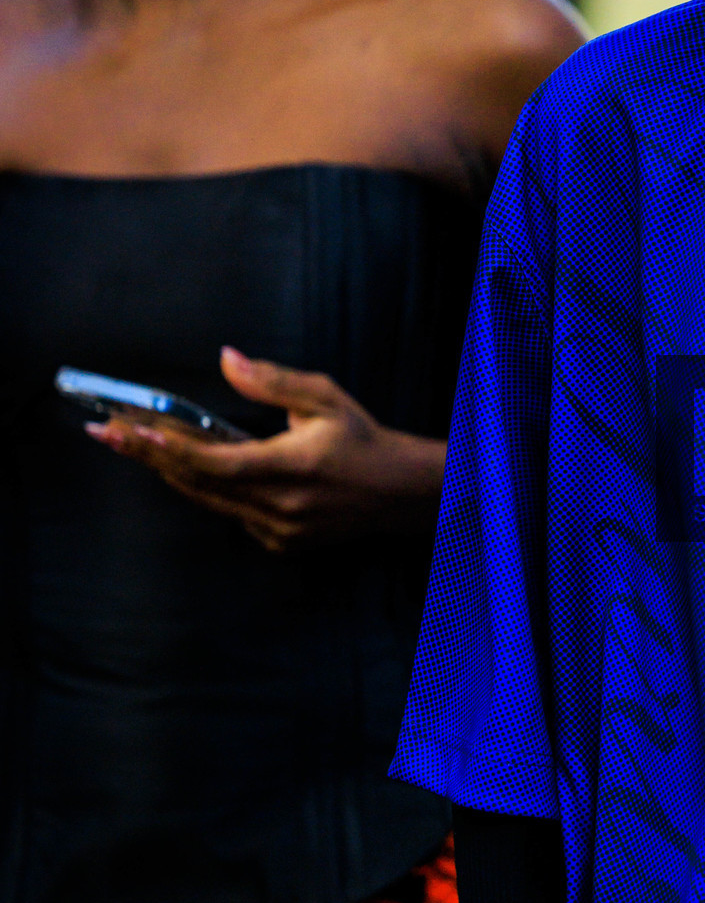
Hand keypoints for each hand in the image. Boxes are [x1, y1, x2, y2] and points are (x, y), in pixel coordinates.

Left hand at [88, 346, 446, 551]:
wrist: (400, 493)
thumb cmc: (362, 440)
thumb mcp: (324, 398)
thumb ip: (272, 381)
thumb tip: (227, 359)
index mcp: (290, 467)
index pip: (213, 461)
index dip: (168, 447)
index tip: (131, 430)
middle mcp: (280, 506)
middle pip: (196, 483)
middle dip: (148, 456)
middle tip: (107, 433)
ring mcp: (278, 531)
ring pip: (207, 501)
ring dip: (168, 472)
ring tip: (133, 446)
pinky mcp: (280, 543)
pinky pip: (230, 514)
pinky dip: (208, 490)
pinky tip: (189, 469)